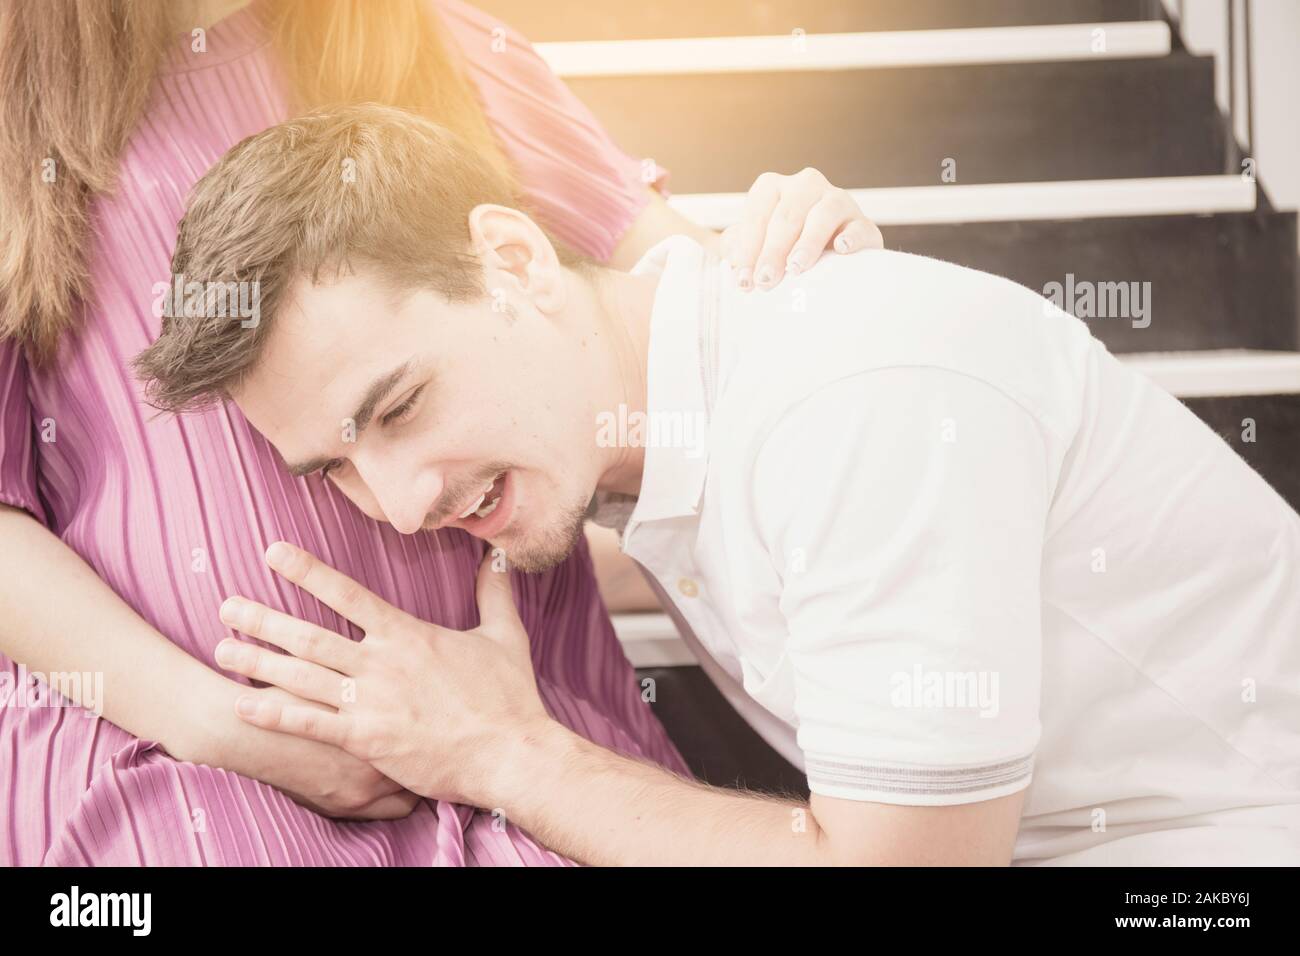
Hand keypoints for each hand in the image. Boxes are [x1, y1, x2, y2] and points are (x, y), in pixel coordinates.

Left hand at [214, 542, 549, 806]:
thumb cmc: (508, 696)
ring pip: (302, 678)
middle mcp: (382, 663)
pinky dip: (275, 715)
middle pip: (310, 636)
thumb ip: (494, 592)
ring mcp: (372, 702)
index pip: (348, 593)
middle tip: (225, 606)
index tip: (273, 553)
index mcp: (408, 634)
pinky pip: (312, 725)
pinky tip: (244, 706)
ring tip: (222, 651)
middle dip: (263, 619)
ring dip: (258, 663)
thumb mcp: (505, 636)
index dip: (307, 572)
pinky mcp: (368, 740)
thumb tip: (498, 555)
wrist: (510, 752)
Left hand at [724, 167, 883, 291]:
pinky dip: (851, 237)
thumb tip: (725, 261)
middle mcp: (805, 186)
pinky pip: (859, 226)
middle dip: (772, 251)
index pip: (758, 213)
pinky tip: (841, 251)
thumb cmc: (777, 254)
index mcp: (773, 189)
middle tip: (765, 282)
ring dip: (807, 243)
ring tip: (796, 268)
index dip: (748, 247)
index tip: (743, 281)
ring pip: (823, 213)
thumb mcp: (752, 248)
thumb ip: (735, 249)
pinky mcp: (863, 222)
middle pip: (787, 214)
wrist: (825, 261)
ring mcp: (837, 200)